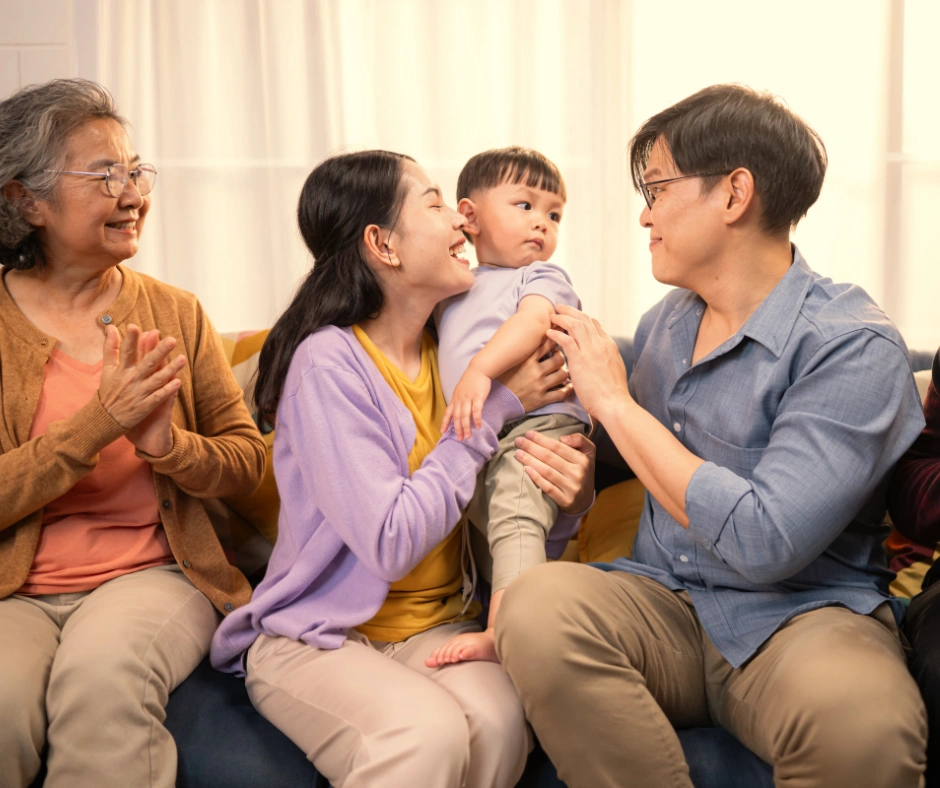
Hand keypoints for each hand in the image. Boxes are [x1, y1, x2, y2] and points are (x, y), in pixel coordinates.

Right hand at [98, 324, 185, 439]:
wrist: (105, 420)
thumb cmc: (109, 392)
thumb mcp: (107, 370)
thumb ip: (110, 348)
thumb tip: (111, 327)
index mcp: (122, 370)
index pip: (126, 352)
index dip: (130, 340)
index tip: (134, 327)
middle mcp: (131, 380)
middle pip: (146, 363)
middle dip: (159, 351)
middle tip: (172, 340)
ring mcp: (138, 393)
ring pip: (156, 380)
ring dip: (170, 369)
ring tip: (183, 358)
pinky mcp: (144, 406)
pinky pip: (158, 397)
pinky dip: (167, 390)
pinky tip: (178, 382)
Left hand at [442, 367, 491, 439]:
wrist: (478, 369)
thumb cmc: (470, 380)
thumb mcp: (460, 390)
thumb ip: (458, 400)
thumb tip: (457, 411)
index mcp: (455, 399)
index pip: (448, 413)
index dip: (445, 423)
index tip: (443, 432)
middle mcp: (460, 400)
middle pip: (456, 417)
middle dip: (457, 429)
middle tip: (460, 439)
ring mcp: (468, 398)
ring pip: (465, 415)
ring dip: (466, 427)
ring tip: (468, 436)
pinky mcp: (478, 397)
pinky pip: (476, 410)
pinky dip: (476, 419)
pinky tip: (478, 426)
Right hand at [498, 337, 570, 412]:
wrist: (496, 401)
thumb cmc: (500, 380)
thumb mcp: (509, 362)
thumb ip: (521, 352)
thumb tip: (530, 338)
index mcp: (527, 360)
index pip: (548, 344)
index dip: (555, 341)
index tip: (556, 342)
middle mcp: (535, 372)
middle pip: (559, 359)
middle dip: (561, 358)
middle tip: (558, 360)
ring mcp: (539, 386)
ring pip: (563, 375)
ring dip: (564, 373)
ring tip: (561, 373)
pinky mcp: (541, 399)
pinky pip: (562, 394)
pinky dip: (567, 390)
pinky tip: (567, 388)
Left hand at [514, 430, 595, 513]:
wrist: (585, 499)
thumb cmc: (582, 471)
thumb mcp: (588, 452)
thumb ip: (579, 440)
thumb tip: (562, 439)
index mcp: (583, 460)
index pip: (558, 447)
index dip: (541, 439)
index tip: (528, 433)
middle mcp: (578, 474)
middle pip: (550, 457)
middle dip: (531, 447)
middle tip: (518, 441)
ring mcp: (572, 488)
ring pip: (547, 471)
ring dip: (530, 460)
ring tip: (518, 453)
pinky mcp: (565, 501)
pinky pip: (548, 488)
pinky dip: (536, 478)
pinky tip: (526, 469)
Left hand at [547, 305, 630, 420]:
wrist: (614, 404)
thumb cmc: (613, 394)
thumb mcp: (613, 371)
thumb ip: (605, 361)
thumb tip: (599, 362)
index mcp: (609, 346)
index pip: (594, 324)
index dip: (582, 318)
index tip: (572, 317)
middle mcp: (600, 344)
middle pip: (584, 319)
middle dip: (570, 311)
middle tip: (558, 308)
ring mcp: (590, 351)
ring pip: (574, 325)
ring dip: (561, 318)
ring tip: (551, 316)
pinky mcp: (579, 360)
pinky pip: (565, 339)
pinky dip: (556, 334)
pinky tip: (548, 333)